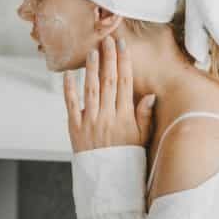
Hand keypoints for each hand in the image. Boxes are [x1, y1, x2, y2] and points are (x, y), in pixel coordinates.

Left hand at [64, 35, 155, 152]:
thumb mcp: (142, 137)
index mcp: (125, 117)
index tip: (123, 46)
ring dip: (91, 69)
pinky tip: (68, 74)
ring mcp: (90, 121)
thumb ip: (144, 115)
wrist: (107, 177)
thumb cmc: (127, 155)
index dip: (124, 62)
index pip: (126, 83)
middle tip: (107, 40)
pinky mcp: (75, 127)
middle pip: (108, 81)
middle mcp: (107, 116)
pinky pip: (71, 104)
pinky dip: (69, 88)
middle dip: (108, 59)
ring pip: (90, 89)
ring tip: (92, 52)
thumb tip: (150, 94)